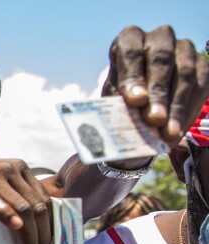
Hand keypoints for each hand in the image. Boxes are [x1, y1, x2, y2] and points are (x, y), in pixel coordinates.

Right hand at [0, 157, 51, 243]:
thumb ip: (17, 195)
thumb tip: (36, 224)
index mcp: (20, 167)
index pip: (44, 198)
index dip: (50, 223)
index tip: (49, 243)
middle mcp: (10, 169)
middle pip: (37, 205)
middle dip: (42, 234)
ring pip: (22, 208)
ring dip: (29, 234)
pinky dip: (8, 215)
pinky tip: (16, 226)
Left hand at [103, 25, 208, 145]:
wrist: (141, 104)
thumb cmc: (121, 99)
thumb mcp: (113, 99)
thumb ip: (119, 104)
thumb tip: (130, 117)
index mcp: (129, 39)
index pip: (130, 51)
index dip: (133, 76)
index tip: (135, 101)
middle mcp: (159, 38)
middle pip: (161, 59)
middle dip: (158, 93)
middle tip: (154, 119)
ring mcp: (184, 48)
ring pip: (185, 73)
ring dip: (176, 106)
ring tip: (167, 134)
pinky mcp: (202, 65)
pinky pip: (202, 85)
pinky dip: (189, 110)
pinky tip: (178, 130)